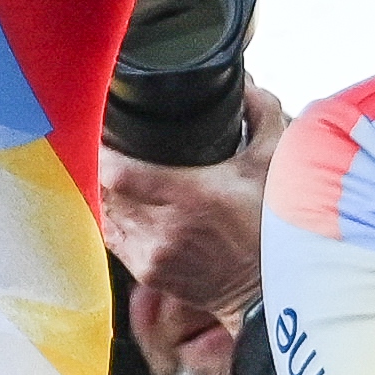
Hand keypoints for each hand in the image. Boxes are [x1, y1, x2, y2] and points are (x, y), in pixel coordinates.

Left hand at [96, 87, 284, 318]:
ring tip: (114, 171)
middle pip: (104, 191)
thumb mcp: (276, 165)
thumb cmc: (274, 227)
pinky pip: (113, 238)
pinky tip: (123, 203)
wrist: (272, 290)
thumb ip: (263, 116)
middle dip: (101, 166)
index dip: (100, 150)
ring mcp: (152, 255)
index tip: (99, 129)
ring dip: (105, 192)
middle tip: (107, 144)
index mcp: (191, 197)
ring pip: (105, 213)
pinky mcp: (147, 273)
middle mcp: (164, 229)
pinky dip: (113, 217)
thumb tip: (248, 84)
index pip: (118, 173)